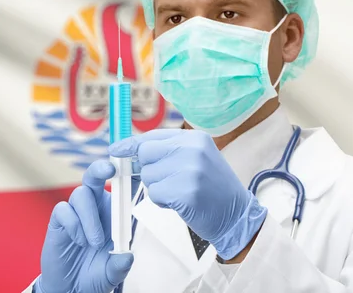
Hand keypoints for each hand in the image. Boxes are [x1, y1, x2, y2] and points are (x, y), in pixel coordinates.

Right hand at [36, 160, 134, 292]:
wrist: (72, 287)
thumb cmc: (96, 273)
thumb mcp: (113, 273)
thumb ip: (120, 265)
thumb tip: (127, 257)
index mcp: (114, 211)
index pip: (121, 186)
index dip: (126, 171)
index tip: (133, 164)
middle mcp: (95, 205)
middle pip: (95, 175)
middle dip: (102, 168)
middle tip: (109, 170)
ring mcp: (76, 211)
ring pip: (81, 193)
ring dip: (90, 218)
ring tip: (93, 243)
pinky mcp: (59, 220)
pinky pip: (64, 210)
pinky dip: (73, 224)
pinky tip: (78, 240)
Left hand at [108, 129, 266, 259]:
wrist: (237, 215)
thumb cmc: (212, 189)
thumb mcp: (196, 159)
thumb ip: (169, 151)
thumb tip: (130, 150)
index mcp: (195, 138)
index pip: (153, 136)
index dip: (131, 144)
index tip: (116, 149)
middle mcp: (193, 149)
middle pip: (146, 153)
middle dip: (149, 170)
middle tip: (167, 181)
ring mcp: (190, 169)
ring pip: (149, 175)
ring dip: (157, 188)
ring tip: (180, 192)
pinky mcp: (186, 191)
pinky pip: (155, 194)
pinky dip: (162, 202)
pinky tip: (180, 203)